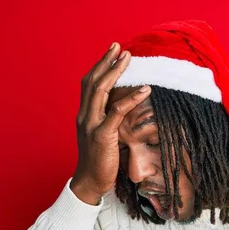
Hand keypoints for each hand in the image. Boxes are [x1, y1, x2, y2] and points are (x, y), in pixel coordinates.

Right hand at [71, 42, 151, 203]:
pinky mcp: (102, 136)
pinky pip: (117, 112)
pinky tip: (145, 90)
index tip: (112, 51)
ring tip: (128, 58)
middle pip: (93, 81)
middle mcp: (84, 116)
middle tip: (120, 47)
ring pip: (101, 91)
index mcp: (84, 115)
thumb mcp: (101, 135)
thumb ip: (106, 120)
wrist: (89, 182)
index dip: (100, 66)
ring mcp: (92, 125)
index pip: (89, 84)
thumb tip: (120, 108)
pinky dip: (131, 98)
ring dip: (115, 72)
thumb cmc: (98, 161)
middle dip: (106, 62)